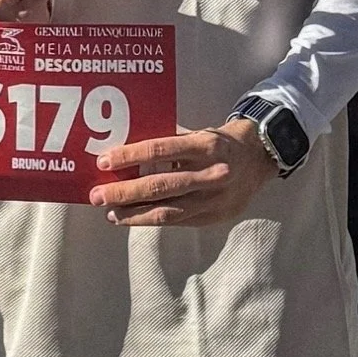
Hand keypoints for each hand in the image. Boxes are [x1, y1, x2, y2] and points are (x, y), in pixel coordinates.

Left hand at [89, 118, 277, 228]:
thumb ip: (168, 147)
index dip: (130, 156)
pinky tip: (133, 218)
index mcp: (206, 145)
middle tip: (98, 194)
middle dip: (124, 192)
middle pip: (160, 186)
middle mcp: (212, 173)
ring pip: (167, 211)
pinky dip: (151, 220)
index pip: (160, 149)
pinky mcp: (214, 216)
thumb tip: (125, 157)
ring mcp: (214, 199)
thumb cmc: (218, 144)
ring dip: (133, 213)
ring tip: (111, 212)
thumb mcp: (197, 136)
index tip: (104, 161)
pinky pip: (177, 221)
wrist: (259, 159)